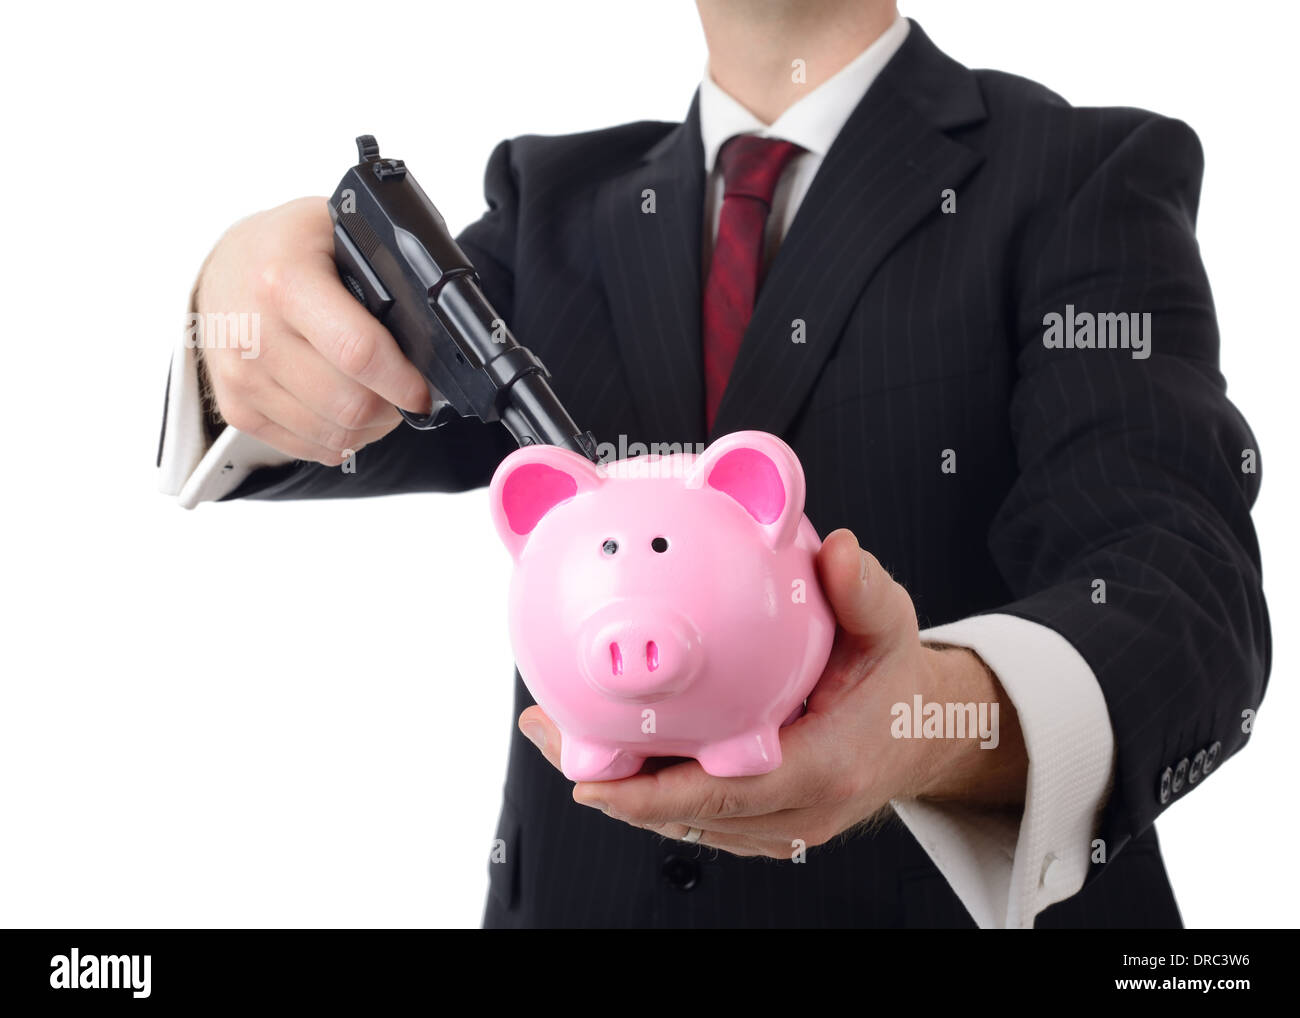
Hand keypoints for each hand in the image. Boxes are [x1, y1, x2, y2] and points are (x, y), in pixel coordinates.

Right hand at [193, 197, 430, 463]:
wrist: (227, 266)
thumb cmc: (292, 247)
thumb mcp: (338, 229)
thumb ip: (384, 268)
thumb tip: (434, 321)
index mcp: (284, 281)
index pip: (357, 351)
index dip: (402, 380)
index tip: (423, 389)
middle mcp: (254, 334)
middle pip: (349, 405)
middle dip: (393, 407)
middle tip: (405, 392)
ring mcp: (240, 376)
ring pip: (334, 435)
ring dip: (370, 426)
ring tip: (378, 398)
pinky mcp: (236, 408)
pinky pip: (310, 448)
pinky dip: (341, 438)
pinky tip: (346, 409)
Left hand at [518, 528, 1027, 857]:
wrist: (923, 735)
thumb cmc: (899, 686)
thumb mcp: (892, 629)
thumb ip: (864, 591)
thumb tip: (837, 550)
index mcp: (823, 768)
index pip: (726, 793)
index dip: (653, 795)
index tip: (594, 780)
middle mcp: (795, 810)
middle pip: (684, 813)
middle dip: (610, 784)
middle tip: (549, 733)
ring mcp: (776, 824)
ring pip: (681, 818)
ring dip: (619, 783)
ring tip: (558, 734)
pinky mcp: (761, 823)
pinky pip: (693, 811)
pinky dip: (648, 784)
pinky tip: (609, 744)